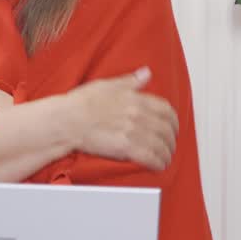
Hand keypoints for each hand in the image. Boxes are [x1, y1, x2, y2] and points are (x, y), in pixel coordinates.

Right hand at [63, 67, 179, 170]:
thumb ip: (130, 81)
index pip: (166, 110)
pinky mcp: (125, 147)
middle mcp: (137, 114)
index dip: (173, 122)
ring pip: (160, 145)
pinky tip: (159, 166)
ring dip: (166, 154)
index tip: (172, 128)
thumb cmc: (81, 103)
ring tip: (165, 158)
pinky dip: (158, 162)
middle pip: (166, 130)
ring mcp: (132, 131)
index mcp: (135, 99)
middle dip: (171, 140)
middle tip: (170, 145)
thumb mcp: (108, 85)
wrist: (67, 120)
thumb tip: (145, 73)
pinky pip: (150, 157)